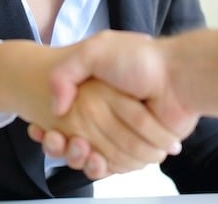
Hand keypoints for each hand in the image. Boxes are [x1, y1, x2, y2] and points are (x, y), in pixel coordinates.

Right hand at [32, 31, 199, 177]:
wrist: (180, 78)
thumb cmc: (140, 60)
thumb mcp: (95, 51)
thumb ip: (66, 73)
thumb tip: (56, 108)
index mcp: (94, 91)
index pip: (61, 115)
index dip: (47, 125)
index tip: (37, 129)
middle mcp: (106, 112)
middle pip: (72, 138)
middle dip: (58, 144)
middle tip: (54, 140)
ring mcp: (121, 132)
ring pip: (89, 155)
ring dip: (76, 157)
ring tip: (74, 148)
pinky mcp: (137, 148)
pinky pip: (113, 165)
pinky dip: (100, 166)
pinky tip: (91, 159)